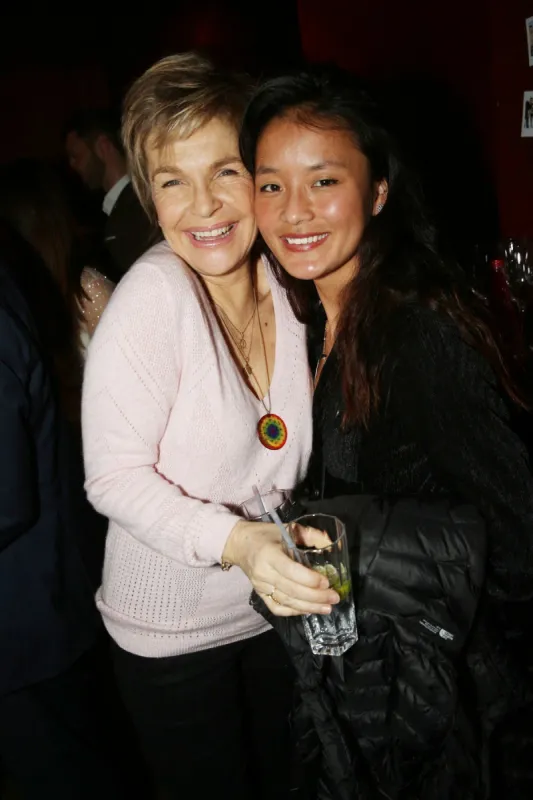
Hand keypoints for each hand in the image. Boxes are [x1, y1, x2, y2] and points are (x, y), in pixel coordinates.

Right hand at [222, 520, 338, 616]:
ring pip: (286, 602)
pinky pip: (278, 608)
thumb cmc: (265, 534)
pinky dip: (294, 612)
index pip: (290, 571)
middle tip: (334, 597)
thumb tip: (330, 542)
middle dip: (315, 597)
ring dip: (309, 607)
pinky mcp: (259, 595)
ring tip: (327, 608)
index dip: (309, 579)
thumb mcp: (286, 528)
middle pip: (291, 590)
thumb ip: (309, 534)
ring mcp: (260, 586)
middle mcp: (263, 572)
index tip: (327, 582)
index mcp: (269, 553)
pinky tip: (309, 610)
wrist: (239, 544)